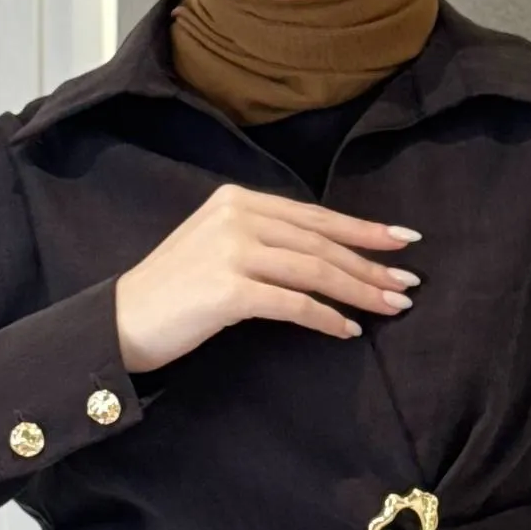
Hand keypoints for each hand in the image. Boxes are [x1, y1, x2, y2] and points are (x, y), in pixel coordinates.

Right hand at [114, 181, 421, 375]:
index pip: (314, 216)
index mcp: (237, 200)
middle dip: (370, 264)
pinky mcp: (229, 289)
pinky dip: (326, 317)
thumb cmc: (174, 291)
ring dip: (360, 290)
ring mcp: (232, 251)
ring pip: (314, 270)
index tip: (403, 240)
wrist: (121, 321)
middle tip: (409, 283)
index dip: (362, 228)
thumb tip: (326, 256)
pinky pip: (294, 304)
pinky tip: (348, 329)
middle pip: (321, 243)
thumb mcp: (217, 247)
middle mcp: (237, 217)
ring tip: (393, 306)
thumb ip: (263, 239)